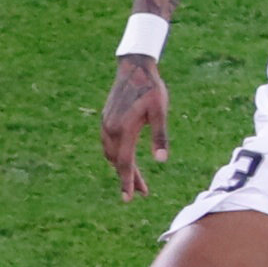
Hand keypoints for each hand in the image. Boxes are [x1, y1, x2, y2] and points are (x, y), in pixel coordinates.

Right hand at [101, 54, 168, 200]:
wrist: (134, 67)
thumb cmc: (151, 89)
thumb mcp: (160, 111)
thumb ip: (160, 136)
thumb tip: (162, 160)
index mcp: (124, 129)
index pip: (125, 163)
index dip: (128, 182)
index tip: (129, 198)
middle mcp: (111, 129)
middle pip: (117, 162)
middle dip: (128, 179)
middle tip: (141, 193)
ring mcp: (106, 124)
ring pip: (111, 154)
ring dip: (122, 168)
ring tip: (137, 180)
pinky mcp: (106, 120)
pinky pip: (108, 145)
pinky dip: (116, 156)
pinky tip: (126, 159)